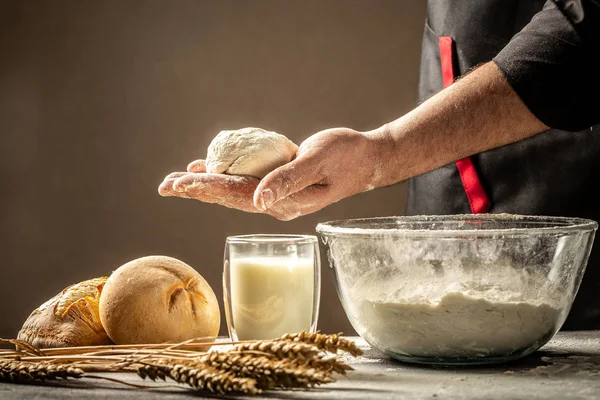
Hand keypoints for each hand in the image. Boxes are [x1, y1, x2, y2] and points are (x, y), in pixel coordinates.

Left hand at [159, 128, 383, 219]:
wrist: (368, 160)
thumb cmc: (348, 157)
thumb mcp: (318, 163)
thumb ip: (288, 180)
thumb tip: (257, 200)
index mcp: (284, 202)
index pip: (235, 196)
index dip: (206, 188)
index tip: (178, 184)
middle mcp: (276, 204)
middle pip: (227, 198)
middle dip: (195, 192)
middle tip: (164, 185)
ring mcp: (277, 197)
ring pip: (233, 192)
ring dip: (205, 186)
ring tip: (177, 181)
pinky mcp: (279, 185)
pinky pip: (246, 182)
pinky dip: (225, 175)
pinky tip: (208, 169)